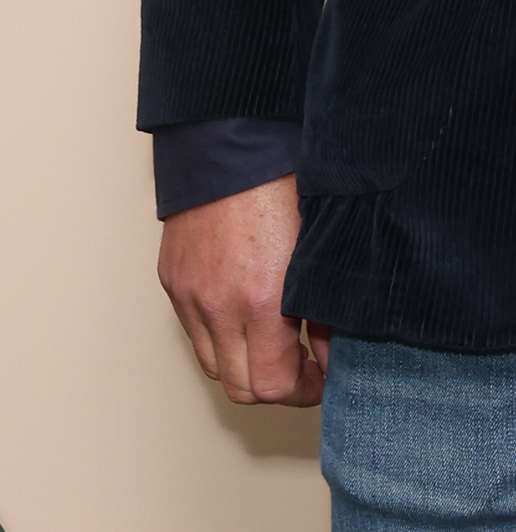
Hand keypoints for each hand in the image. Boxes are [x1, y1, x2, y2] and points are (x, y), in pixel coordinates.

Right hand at [159, 179, 325, 407]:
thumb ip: (326, 309)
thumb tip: (326, 352)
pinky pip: (194, 330)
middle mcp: (218, 305)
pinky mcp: (173, 280)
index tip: (320, 379)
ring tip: (275, 341)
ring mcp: (190, 294)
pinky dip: (219, 335)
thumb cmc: (285, 182)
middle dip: (274, 386)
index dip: (303, 392)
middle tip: (302, 369)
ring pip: (213, 363)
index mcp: (262, 300)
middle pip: (239, 387)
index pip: (272, 386)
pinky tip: (246, 314)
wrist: (232, 140)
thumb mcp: (321, 251)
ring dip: (244, 363)